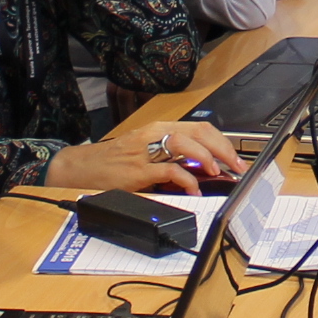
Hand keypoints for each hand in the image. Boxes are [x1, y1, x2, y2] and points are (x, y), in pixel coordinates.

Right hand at [50, 120, 246, 193]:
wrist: (80, 167)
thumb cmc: (114, 161)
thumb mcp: (145, 151)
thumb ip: (171, 156)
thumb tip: (203, 169)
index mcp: (159, 128)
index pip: (200, 127)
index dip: (223, 142)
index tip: (236, 158)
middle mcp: (154, 134)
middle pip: (199, 132)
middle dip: (223, 149)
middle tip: (236, 166)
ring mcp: (145, 151)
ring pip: (185, 144)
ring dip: (207, 158)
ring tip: (218, 172)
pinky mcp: (137, 169)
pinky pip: (169, 171)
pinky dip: (187, 180)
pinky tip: (193, 189)